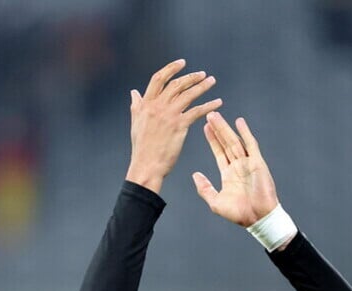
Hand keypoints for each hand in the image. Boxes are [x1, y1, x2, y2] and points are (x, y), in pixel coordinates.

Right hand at [125, 59, 221, 193]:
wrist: (146, 165)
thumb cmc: (141, 147)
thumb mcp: (136, 123)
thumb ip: (137, 106)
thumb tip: (134, 92)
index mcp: (146, 104)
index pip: (159, 78)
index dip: (171, 68)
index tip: (182, 63)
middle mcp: (157, 106)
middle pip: (177, 84)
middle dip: (191, 77)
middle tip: (203, 74)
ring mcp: (169, 115)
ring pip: (189, 94)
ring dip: (202, 86)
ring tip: (212, 81)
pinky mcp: (179, 126)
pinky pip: (198, 111)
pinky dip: (209, 105)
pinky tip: (218, 103)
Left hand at [193, 112, 278, 226]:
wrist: (258, 218)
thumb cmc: (239, 213)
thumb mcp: (216, 202)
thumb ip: (205, 188)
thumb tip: (195, 175)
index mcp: (229, 174)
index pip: (219, 152)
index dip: (212, 140)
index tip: (205, 127)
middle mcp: (238, 166)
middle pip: (226, 143)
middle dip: (217, 129)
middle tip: (209, 115)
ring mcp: (248, 163)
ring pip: (235, 141)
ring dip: (225, 128)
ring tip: (216, 116)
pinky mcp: (258, 163)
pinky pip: (251, 145)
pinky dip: (245, 133)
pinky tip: (239, 122)